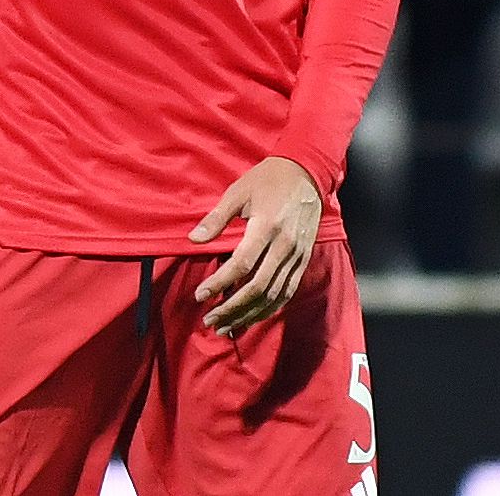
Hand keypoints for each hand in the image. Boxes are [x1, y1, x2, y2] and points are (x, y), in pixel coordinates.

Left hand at [189, 156, 321, 333]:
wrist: (307, 173)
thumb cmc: (267, 179)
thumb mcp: (238, 191)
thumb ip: (216, 218)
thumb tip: (193, 239)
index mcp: (267, 226)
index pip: (241, 264)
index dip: (220, 282)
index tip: (200, 295)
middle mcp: (284, 245)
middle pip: (258, 287)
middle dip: (232, 307)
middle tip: (210, 320)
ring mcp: (297, 255)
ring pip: (274, 295)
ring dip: (249, 314)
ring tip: (226, 326)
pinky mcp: (303, 260)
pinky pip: (287, 291)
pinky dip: (270, 308)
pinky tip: (252, 316)